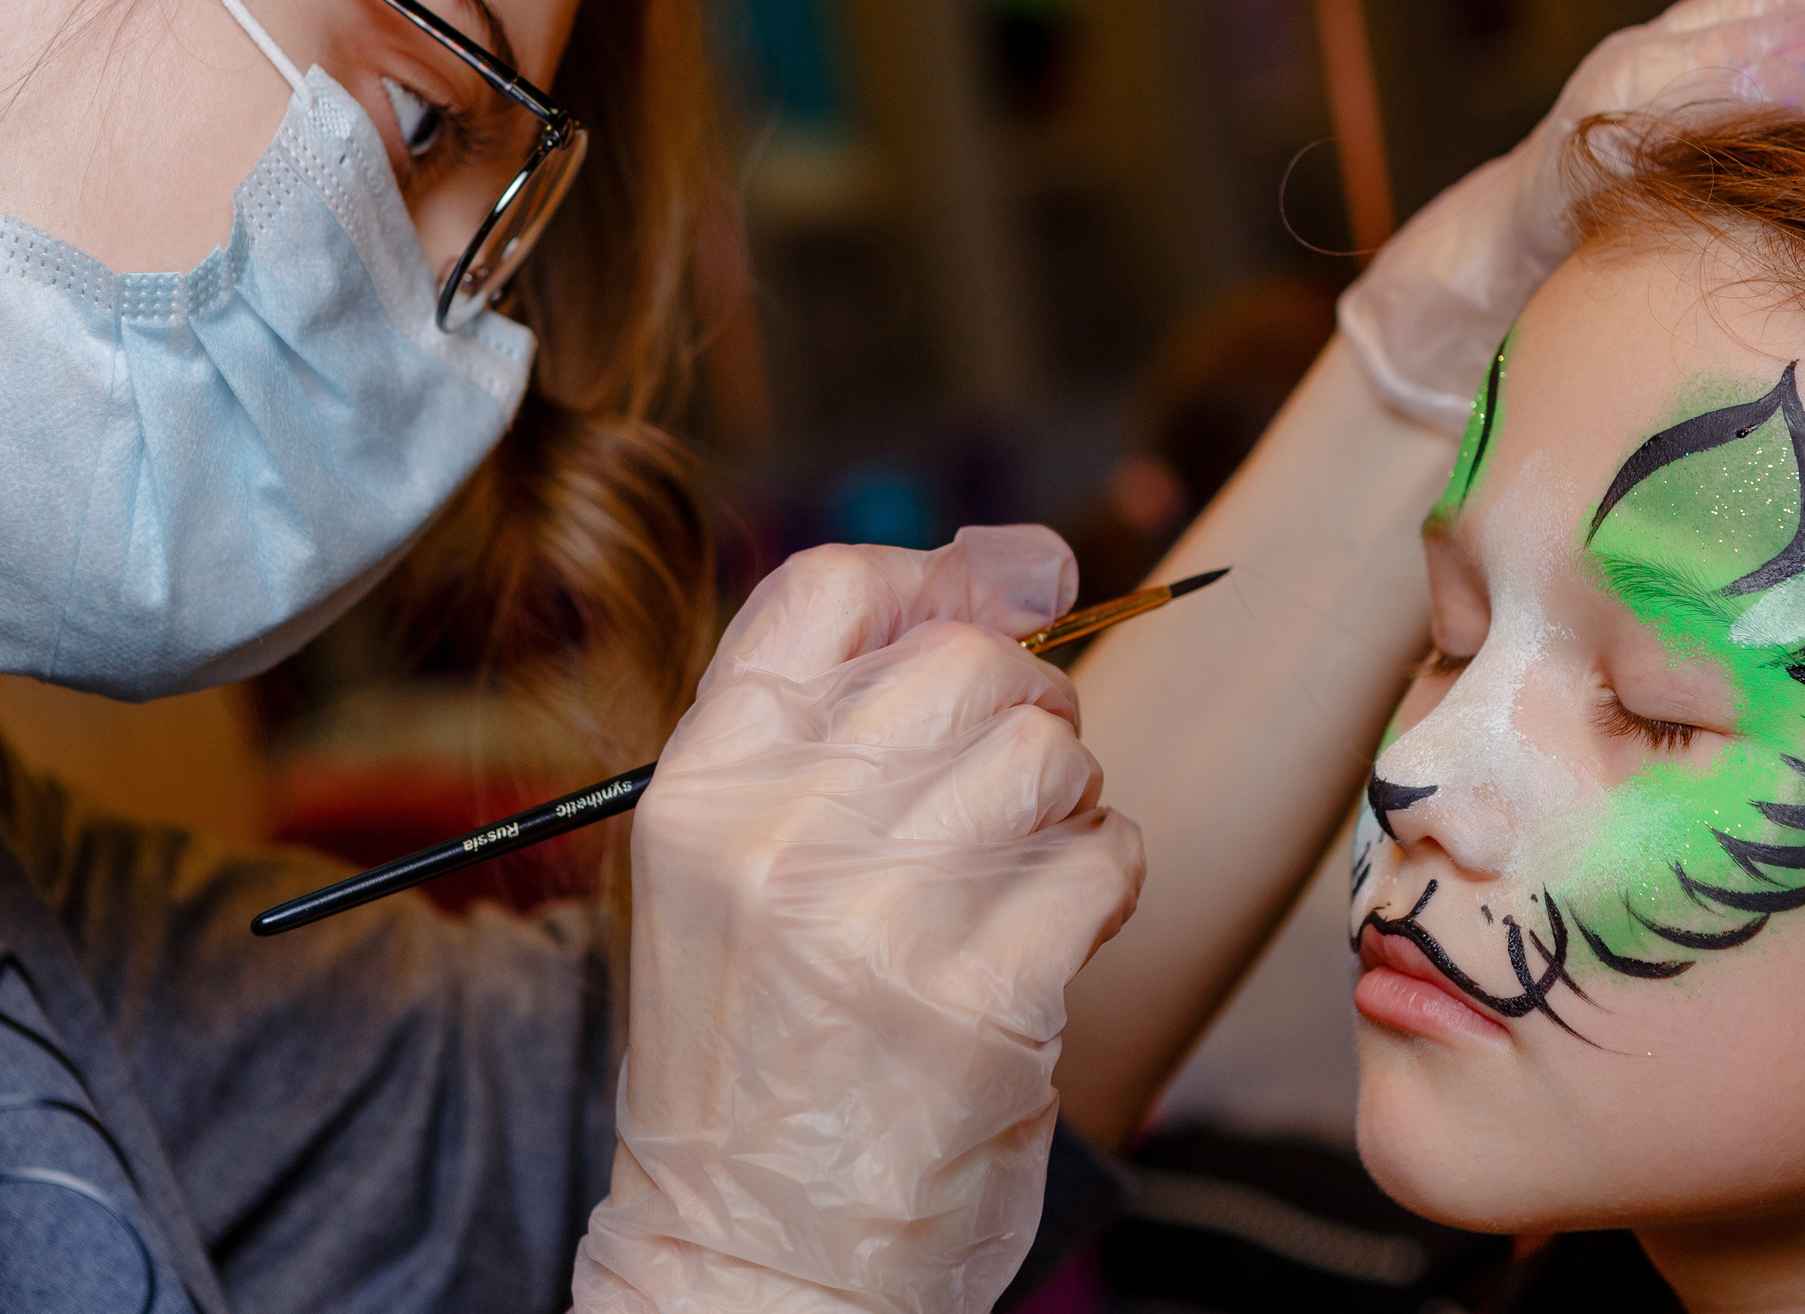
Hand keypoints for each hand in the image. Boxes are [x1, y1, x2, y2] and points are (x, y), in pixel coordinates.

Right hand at [573, 526, 1143, 1313]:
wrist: (755, 1263)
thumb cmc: (765, 1057)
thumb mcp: (735, 870)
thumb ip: (843, 719)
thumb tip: (1028, 562)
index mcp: (699, 788)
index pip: (830, 589)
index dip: (945, 573)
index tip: (1018, 591)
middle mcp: (776, 835)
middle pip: (966, 661)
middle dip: (1027, 706)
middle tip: (1010, 790)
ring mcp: (878, 915)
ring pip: (1050, 752)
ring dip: (1068, 801)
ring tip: (1021, 872)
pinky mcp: (984, 995)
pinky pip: (1105, 856)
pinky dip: (1105, 882)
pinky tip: (1053, 936)